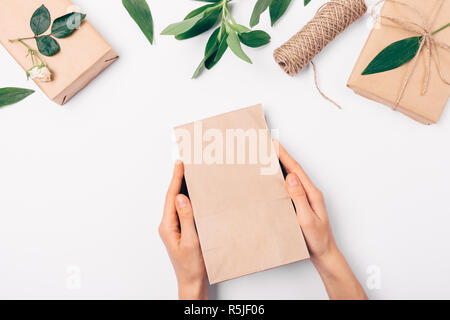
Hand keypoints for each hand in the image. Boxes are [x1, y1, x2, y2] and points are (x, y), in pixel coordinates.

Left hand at [159, 160, 207, 299]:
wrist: (192, 282)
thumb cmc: (192, 266)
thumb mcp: (191, 241)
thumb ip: (186, 218)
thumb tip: (181, 198)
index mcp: (168, 226)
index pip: (171, 197)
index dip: (176, 179)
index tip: (179, 164)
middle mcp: (168, 225)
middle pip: (172, 197)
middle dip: (177, 179)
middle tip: (183, 163)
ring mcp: (173, 228)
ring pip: (176, 203)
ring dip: (181, 188)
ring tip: (187, 174)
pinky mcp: (179, 230)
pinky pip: (182, 210)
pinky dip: (186, 199)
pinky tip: (192, 194)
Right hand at [275, 140, 366, 299]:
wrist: (324, 253)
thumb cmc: (317, 239)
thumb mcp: (306, 218)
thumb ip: (299, 197)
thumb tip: (291, 177)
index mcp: (312, 193)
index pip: (296, 170)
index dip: (285, 156)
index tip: (275, 144)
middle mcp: (310, 193)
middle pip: (294, 170)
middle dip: (282, 157)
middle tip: (269, 146)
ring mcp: (306, 198)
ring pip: (292, 178)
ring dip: (282, 166)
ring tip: (269, 158)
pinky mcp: (302, 204)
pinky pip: (290, 188)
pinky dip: (282, 179)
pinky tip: (275, 180)